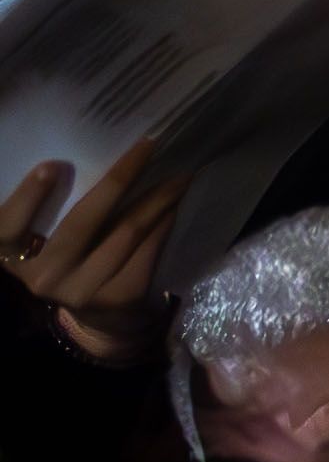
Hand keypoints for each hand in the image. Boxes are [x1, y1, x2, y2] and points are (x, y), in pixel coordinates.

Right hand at [6, 137, 190, 367]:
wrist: (100, 315)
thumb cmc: (67, 259)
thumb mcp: (46, 236)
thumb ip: (51, 208)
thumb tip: (83, 157)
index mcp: (12, 255)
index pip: (8, 226)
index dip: (28, 197)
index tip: (53, 165)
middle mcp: (42, 277)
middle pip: (82, 223)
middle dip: (118, 180)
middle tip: (146, 146)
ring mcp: (80, 291)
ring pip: (125, 233)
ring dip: (156, 198)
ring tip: (177, 173)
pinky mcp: (118, 297)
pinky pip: (147, 250)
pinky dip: (163, 222)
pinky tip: (175, 203)